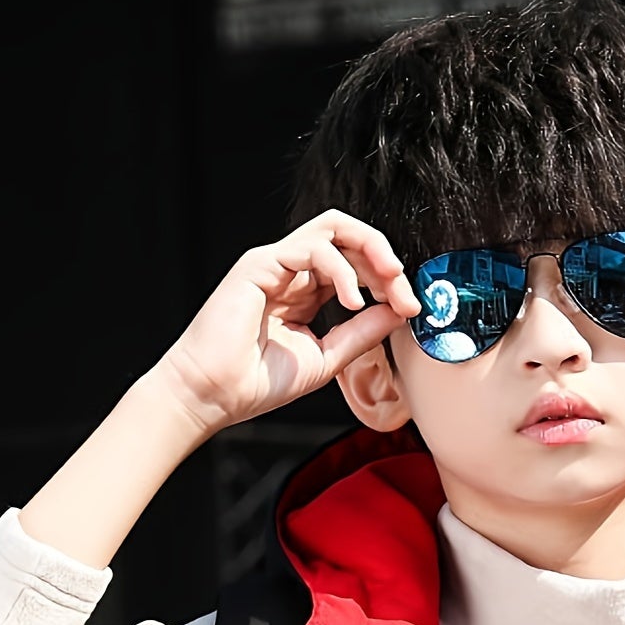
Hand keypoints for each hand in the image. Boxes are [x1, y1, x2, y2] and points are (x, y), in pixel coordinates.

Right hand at [150, 209, 422, 437]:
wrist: (213, 395)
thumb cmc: (257, 382)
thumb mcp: (326, 358)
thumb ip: (360, 333)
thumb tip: (397, 313)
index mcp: (305, 292)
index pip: (355, 267)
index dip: (387, 282)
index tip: (410, 308)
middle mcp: (291, 271)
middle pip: (348, 238)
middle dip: (384, 258)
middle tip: (406, 288)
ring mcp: (275, 263)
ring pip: (333, 229)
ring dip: (370, 250)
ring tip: (390, 283)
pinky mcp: (260, 263)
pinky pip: (312, 248)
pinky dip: (341, 270)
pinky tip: (353, 300)